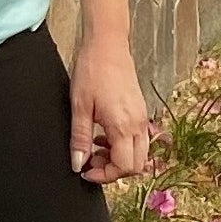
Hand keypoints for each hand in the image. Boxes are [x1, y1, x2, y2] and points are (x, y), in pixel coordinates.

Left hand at [68, 34, 149, 184]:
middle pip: (136, 165)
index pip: (124, 167)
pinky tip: (104, 134)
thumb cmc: (93, 70)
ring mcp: (142, 118)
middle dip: (114, 170)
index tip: (86, 171)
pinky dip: (123, 145)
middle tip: (91, 161)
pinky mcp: (140, 111)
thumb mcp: (80, 107)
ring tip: (95, 147)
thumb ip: (80, 139)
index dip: (105, 175)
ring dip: (119, 158)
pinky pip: (138, 139)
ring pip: (139, 154)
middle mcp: (138, 124)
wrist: (107, 45)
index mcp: (124, 126)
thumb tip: (78, 164)